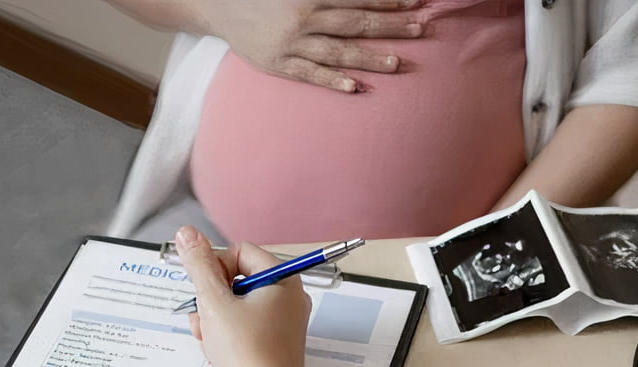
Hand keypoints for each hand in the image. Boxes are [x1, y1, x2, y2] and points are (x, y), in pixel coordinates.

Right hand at [175, 226, 310, 366]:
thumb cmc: (247, 351)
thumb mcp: (215, 303)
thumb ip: (199, 265)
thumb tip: (187, 233)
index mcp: (282, 279)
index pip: (240, 252)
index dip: (216, 268)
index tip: (207, 291)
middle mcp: (287, 295)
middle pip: (235, 279)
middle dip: (211, 298)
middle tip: (204, 317)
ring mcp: (282, 320)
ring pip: (235, 304)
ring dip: (214, 318)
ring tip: (209, 337)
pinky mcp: (274, 340)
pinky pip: (243, 325)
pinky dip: (226, 334)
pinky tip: (216, 349)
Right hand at [199, 0, 423, 91]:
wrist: (217, 6)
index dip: (387, 1)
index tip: (414, 3)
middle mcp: (304, 17)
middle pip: (355, 23)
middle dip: (389, 27)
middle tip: (420, 30)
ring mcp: (292, 43)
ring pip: (337, 51)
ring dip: (369, 57)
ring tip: (396, 62)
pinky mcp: (279, 64)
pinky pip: (310, 74)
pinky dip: (332, 81)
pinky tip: (354, 88)